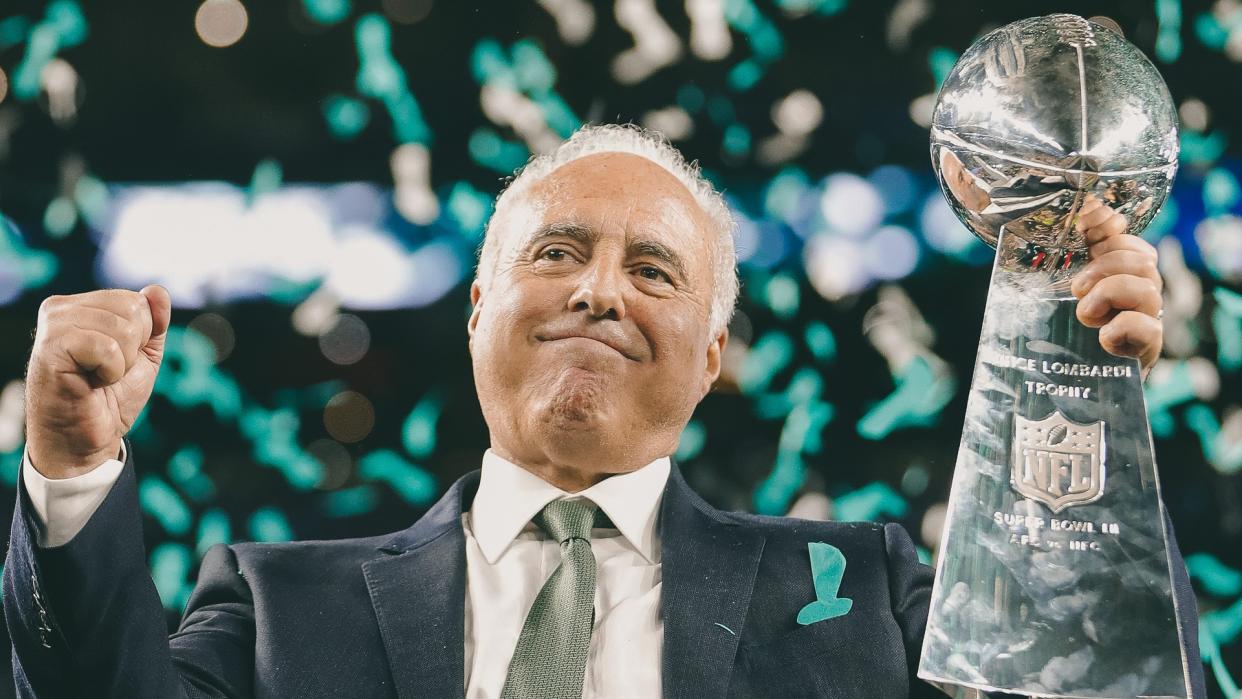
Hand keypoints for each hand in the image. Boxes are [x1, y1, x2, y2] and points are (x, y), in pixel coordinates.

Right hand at [25, 286, 170, 478]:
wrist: (85, 439)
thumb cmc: (109, 398)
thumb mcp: (143, 355)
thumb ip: (154, 322)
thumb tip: (158, 290)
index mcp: (81, 305)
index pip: (137, 300)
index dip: (142, 337)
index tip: (117, 360)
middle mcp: (61, 308)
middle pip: (133, 310)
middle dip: (133, 350)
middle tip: (106, 372)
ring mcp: (53, 326)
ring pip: (123, 328)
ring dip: (121, 363)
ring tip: (96, 378)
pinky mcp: (51, 348)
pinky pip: (107, 348)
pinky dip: (111, 372)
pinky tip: (90, 383)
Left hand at [1069, 196, 1161, 371]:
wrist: (1061, 388)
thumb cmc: (1056, 337)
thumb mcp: (1052, 294)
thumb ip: (1064, 259)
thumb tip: (1083, 213)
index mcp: (1117, 279)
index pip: (1131, 244)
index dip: (1112, 232)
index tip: (1087, 230)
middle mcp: (1137, 298)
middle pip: (1144, 261)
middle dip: (1107, 265)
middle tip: (1077, 288)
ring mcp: (1144, 324)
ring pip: (1149, 290)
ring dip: (1111, 293)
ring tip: (1085, 313)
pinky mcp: (1145, 353)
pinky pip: (1150, 329)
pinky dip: (1123, 327)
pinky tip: (1103, 337)